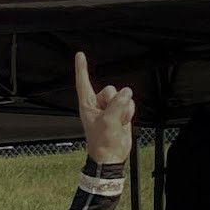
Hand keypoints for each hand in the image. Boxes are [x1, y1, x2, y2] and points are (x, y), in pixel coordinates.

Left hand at [75, 52, 133, 166]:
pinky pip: (130, 103)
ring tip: (116, 123)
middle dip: (115, 102)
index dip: (82, 68)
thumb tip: (126, 92)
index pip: (84, 83)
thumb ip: (117, 104)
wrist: (112, 155)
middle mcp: (98, 104)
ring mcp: (110, 107)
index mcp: (87, 106)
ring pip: (123, 96)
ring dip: (123, 110)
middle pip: (111, 89)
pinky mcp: (120, 111)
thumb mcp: (108, 122)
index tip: (79, 55)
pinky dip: (129, 113)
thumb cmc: (102, 142)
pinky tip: (122, 123)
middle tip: (111, 119)